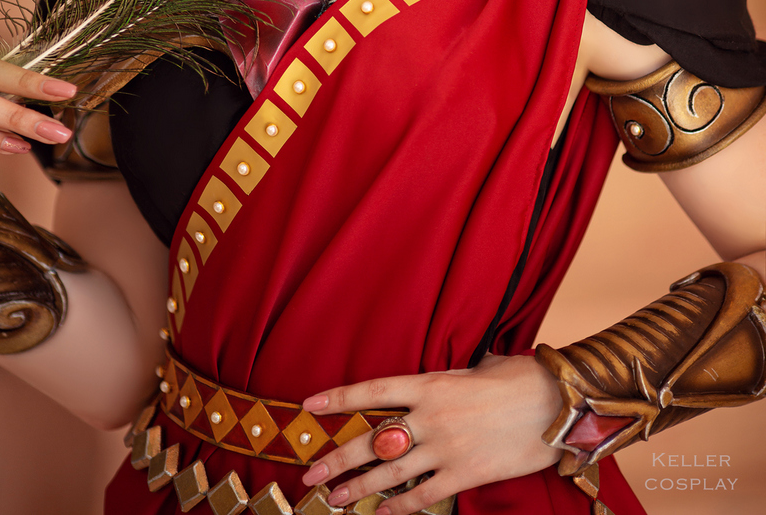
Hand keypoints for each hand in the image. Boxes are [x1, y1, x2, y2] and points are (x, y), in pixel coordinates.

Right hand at [0, 59, 74, 154]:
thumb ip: (11, 74)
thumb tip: (51, 87)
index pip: (13, 76)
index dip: (39, 85)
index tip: (68, 91)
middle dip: (29, 123)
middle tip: (61, 133)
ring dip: (16, 139)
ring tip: (48, 139)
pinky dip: (1, 143)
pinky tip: (20, 146)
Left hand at [300, 353, 563, 514]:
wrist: (558, 404)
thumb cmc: (520, 378)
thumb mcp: (478, 368)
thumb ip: (449, 380)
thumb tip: (438, 385)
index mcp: (432, 384)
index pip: (374, 390)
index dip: (340, 398)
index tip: (310, 405)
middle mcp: (431, 417)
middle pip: (372, 439)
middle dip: (338, 458)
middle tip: (310, 473)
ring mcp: (446, 448)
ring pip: (390, 473)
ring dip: (358, 488)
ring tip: (334, 498)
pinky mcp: (465, 474)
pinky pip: (423, 496)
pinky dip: (400, 506)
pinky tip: (382, 512)